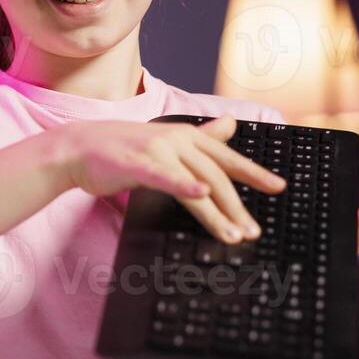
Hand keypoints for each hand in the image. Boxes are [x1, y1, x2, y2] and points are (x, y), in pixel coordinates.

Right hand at [56, 114, 284, 244]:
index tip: (278, 187)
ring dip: (218, 211)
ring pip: (197, 182)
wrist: (79, 147)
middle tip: (253, 230)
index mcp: (188, 135)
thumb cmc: (123, 147)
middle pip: (217, 175)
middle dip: (238, 205)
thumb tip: (232, 123)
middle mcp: (178, 139)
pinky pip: (166, 176)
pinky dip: (185, 184)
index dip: (254, 172)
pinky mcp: (137, 164)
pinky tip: (201, 194)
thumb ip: (203, 136)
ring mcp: (158, 150)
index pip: (228, 157)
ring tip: (234, 234)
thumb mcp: (168, 138)